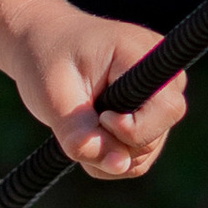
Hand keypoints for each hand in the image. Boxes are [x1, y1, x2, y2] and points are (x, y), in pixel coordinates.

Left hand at [0, 0, 186, 179]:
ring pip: (147, 151)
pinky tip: (88, 135)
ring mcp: (160, 94)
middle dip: (111, 144)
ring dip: (108, 153)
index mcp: (142, 53)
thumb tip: (120, 166)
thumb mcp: (53, 98)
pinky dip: (110, 156)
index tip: (98, 116)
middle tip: (76, 123)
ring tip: (78, 127)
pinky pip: (139, 154)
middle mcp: (162, 73)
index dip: (133, 129)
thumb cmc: (45, 59)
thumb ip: (82, 135)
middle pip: (156, 136)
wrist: (41, 41)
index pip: (166, 109)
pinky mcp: (150, 111)